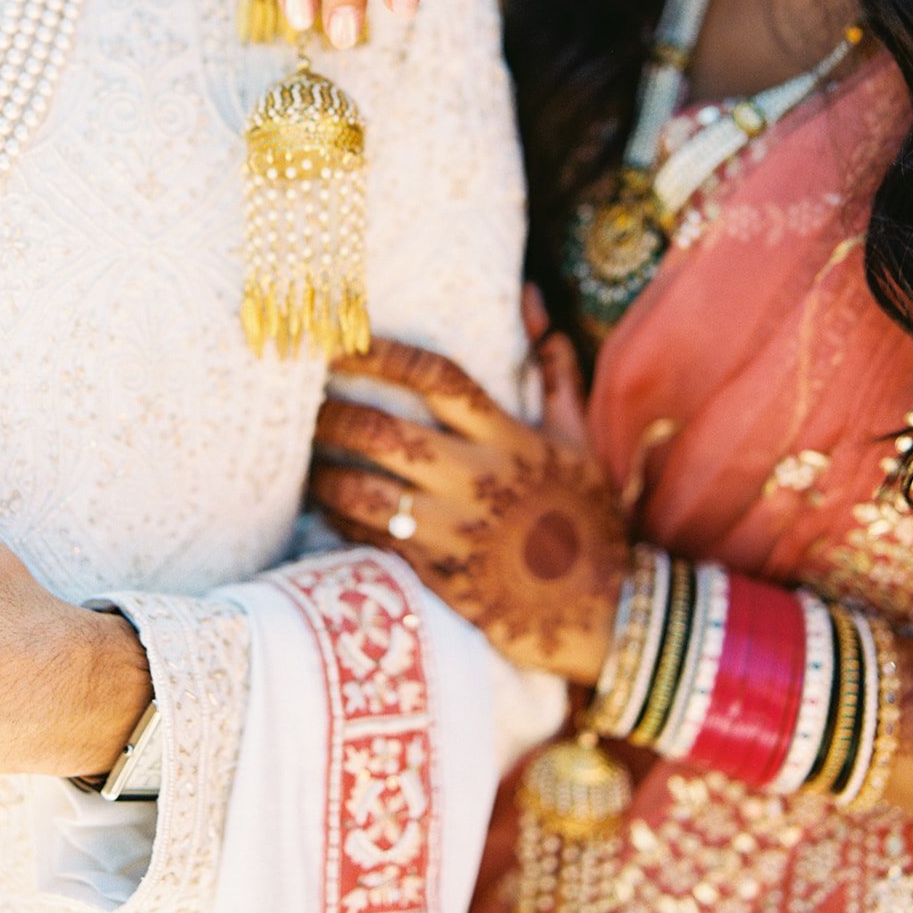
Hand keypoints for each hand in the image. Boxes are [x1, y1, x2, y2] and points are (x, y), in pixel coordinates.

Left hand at [309, 339, 628, 683]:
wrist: (605, 611)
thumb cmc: (587, 518)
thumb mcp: (578, 442)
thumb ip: (552, 372)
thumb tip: (532, 301)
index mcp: (508, 439)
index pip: (436, 378)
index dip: (383, 355)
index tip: (344, 342)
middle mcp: (476, 479)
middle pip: (385, 433)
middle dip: (335, 415)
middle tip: (307, 404)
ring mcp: (453, 531)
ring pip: (364, 492)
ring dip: (325, 474)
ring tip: (307, 460)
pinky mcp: (438, 576)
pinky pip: (372, 541)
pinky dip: (342, 522)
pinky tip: (328, 509)